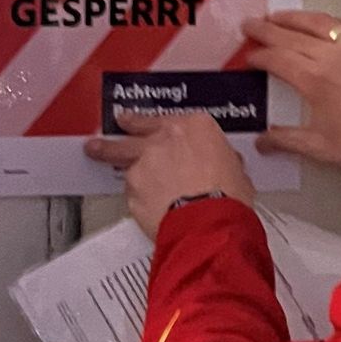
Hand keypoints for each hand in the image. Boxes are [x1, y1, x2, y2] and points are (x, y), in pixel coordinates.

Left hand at [83, 111, 254, 237]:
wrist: (209, 223)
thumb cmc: (227, 198)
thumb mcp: (236, 170)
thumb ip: (222, 160)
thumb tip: (224, 165)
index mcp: (194, 127)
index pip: (165, 117)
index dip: (148, 121)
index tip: (140, 122)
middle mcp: (163, 140)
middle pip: (130, 131)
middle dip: (117, 134)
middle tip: (104, 136)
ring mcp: (144, 164)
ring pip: (123, 163)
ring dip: (120, 167)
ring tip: (112, 167)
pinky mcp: (133, 190)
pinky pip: (132, 194)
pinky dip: (138, 200)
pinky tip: (150, 209)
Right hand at [239, 12, 340, 185]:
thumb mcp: (321, 147)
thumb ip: (287, 140)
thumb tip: (263, 141)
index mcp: (314, 79)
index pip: (276, 59)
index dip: (258, 56)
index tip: (249, 57)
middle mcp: (332, 57)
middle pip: (290, 35)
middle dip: (266, 29)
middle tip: (250, 25)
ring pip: (317, 23)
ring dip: (294, 17)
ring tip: (278, 16)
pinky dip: (330, 21)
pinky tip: (323, 22)